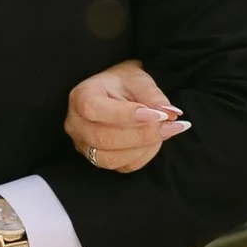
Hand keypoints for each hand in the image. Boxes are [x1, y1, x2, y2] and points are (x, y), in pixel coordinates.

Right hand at [65, 60, 189, 172]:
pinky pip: (121, 167)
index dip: (125, 115)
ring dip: (143, 148)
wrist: (116, 93)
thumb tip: (170, 113)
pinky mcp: (98, 159)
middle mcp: (76, 124)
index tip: (157, 114)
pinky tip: (155, 141)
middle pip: (103, 138)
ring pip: (110, 158)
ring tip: (166, 131)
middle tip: (169, 125)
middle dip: (141, 135)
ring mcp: (84, 145)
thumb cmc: (124, 84)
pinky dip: (143, 156)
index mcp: (81, 96)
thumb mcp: (138, 79)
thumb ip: (153, 95)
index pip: (95, 109)